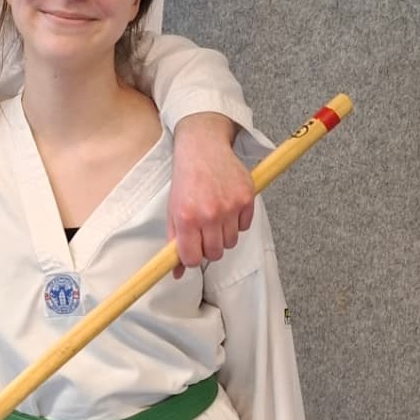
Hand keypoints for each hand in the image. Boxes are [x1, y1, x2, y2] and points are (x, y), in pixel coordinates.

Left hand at [166, 113, 254, 271]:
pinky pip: (245, 226)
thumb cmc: (186, 178)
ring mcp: (229, 206)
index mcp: (186, 217)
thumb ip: (174, 241)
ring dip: (224, 235)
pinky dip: (238, 222)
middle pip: (215, 253)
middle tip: (204, 233)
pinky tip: (227, 207)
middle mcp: (208, 214)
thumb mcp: (173, 209)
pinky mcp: (246, 198)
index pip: (192, 258)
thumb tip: (177, 272)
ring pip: (231, 242)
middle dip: (209, 248)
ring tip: (215, 217)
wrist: (203, 147)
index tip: (192, 252)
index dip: (192, 258)